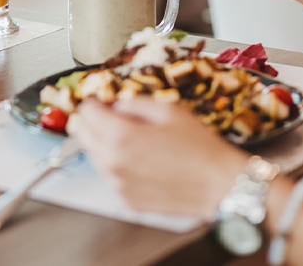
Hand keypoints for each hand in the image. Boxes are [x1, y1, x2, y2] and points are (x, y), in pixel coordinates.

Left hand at [73, 97, 249, 217]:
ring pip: (95, 157)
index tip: (104, 102)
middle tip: (112, 118)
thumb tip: (117, 105)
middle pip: (83, 135)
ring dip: (105, 145)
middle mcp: (113, 163)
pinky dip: (119, 167)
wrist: (219, 184)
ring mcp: (118, 185)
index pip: (86, 112)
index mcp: (120, 136)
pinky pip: (112, 178)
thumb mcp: (168, 110)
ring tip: (134, 141)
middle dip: (93, 123)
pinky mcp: (128, 201)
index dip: (96, 103)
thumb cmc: (200, 147)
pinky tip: (143, 162)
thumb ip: (135, 103)